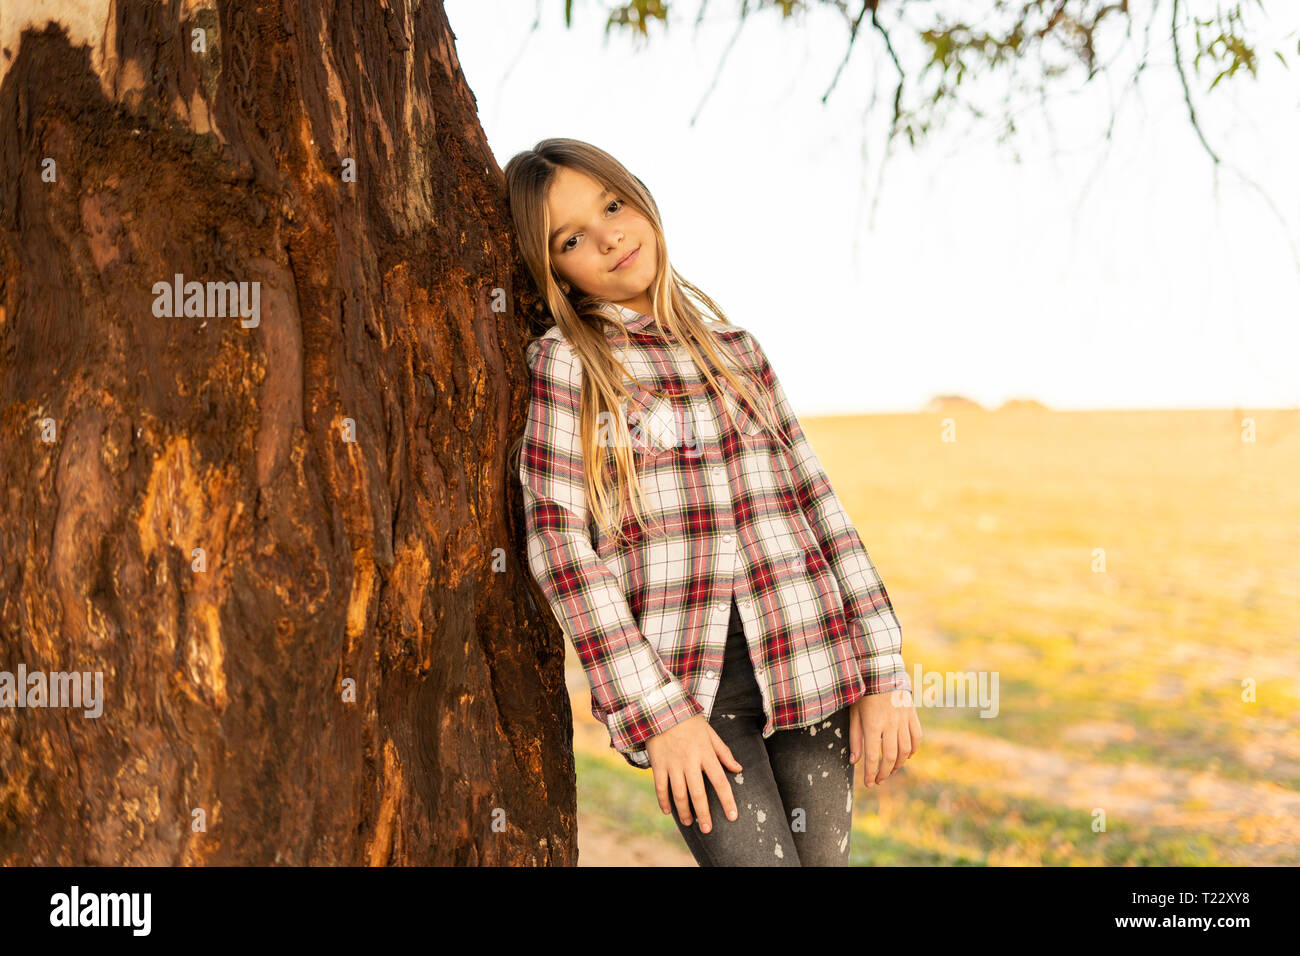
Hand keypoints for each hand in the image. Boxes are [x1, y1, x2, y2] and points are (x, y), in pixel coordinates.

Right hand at [645, 714, 742, 832]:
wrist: (661, 708)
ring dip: (684, 811)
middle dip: (704, 814)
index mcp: (706, 754)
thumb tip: (738, 769)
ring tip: (690, 823)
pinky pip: (660, 787)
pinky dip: (664, 801)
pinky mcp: (658, 764)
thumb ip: (724, 752)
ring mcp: (673, 764)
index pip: (720, 781)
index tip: (732, 817)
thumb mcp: (710, 733)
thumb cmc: (689, 721)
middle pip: (698, 793)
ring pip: (679, 794)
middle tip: (707, 829)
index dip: (727, 801)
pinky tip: (668, 811)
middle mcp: (690, 761)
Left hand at [849, 687, 920, 787]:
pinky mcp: (912, 715)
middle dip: (885, 772)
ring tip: (890, 770)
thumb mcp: (854, 713)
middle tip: (878, 780)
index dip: (870, 772)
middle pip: (891, 757)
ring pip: (906, 750)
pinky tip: (906, 756)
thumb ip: (855, 738)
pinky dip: (913, 750)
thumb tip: (854, 761)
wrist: (882, 670)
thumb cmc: (863, 692)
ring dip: (899, 764)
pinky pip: (917, 737)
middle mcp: (890, 724)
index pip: (872, 756)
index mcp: (873, 724)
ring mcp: (903, 720)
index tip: (868, 783)